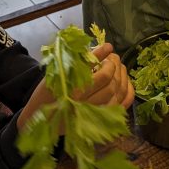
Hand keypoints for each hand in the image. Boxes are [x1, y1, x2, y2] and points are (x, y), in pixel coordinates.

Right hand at [18, 43, 133, 131]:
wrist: (41, 120)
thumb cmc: (47, 93)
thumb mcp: (56, 74)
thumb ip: (76, 61)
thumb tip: (99, 48)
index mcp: (70, 91)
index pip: (92, 70)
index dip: (102, 56)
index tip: (108, 46)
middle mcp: (83, 104)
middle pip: (108, 82)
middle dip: (113, 66)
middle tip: (111, 58)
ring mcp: (93, 114)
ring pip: (117, 93)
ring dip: (121, 76)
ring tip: (117, 66)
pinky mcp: (100, 121)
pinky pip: (121, 106)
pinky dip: (127, 92)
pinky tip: (125, 81)